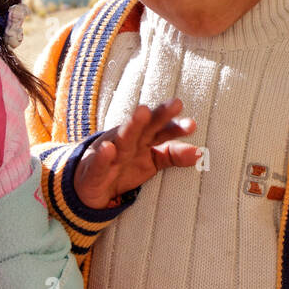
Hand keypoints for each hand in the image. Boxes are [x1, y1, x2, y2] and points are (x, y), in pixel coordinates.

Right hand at [74, 100, 199, 209]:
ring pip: (123, 137)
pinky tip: (108, 148)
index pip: (162, 129)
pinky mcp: (95, 169)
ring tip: (143, 112)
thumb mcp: (152, 161)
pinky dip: (103, 156)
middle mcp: (128, 139)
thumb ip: (174, 155)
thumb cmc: (124, 166)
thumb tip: (200, 152)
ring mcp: (111, 151)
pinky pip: (99, 162)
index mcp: (143, 137)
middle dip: (159, 114)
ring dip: (133, 124)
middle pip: (146, 126)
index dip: (175, 127)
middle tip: (176, 103)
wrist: (89, 186)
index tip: (192, 125)